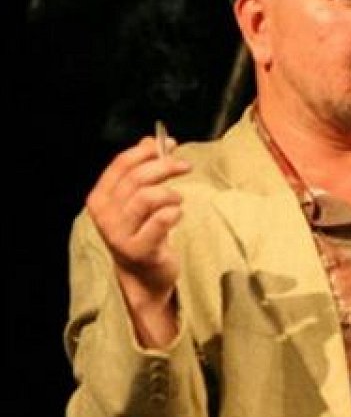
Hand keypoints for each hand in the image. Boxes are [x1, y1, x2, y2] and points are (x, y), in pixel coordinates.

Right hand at [85, 134, 190, 346]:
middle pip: (137, 178)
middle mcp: (105, 216)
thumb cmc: (143, 233)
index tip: (171, 146)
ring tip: (177, 200)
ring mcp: (119, 234)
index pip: (122, 164)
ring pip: (148, 197)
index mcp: (100, 198)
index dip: (147, 152)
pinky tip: (177, 216)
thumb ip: (141, 170)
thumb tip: (151, 139)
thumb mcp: (137, 200)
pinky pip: (162, 220)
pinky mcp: (139, 249)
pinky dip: (174, 213)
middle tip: (184, 166)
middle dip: (165, 166)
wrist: (144, 276)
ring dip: (170, 194)